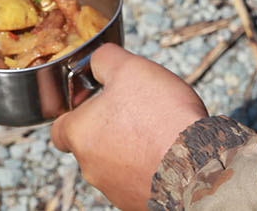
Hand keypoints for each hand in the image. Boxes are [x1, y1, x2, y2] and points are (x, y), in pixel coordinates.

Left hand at [50, 45, 206, 210]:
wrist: (196, 165)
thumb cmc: (160, 117)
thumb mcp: (128, 68)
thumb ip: (104, 60)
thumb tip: (97, 61)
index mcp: (80, 135)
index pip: (60, 127)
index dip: (76, 111)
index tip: (96, 100)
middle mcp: (90, 167)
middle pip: (90, 143)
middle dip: (109, 127)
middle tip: (135, 110)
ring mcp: (114, 189)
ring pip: (114, 162)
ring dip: (130, 147)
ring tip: (157, 130)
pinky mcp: (138, 202)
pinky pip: (137, 178)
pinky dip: (148, 165)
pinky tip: (167, 151)